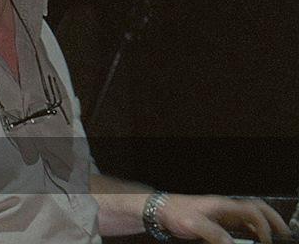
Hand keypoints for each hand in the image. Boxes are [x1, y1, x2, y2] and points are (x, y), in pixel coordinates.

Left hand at [156, 194, 289, 243]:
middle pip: (256, 208)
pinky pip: (240, 223)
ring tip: (276, 237)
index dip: (263, 224)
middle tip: (285, 234)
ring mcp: (222, 213)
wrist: (158, 209)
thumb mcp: (193, 224)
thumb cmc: (174, 213)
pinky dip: (252, 230)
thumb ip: (213, 234)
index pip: (252, 210)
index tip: (266, 240)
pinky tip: (255, 239)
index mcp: (222, 205)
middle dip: (273, 219)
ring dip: (264, 225)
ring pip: (250, 216)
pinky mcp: (217, 220)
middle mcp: (225, 207)